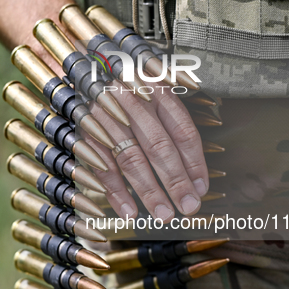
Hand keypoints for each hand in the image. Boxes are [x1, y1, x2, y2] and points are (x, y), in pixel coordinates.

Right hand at [81, 79, 207, 221]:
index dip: (194, 162)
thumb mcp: (159, 93)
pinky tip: (129, 212)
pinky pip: (103, 166)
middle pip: (159, 146)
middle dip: (176, 181)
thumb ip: (177, 124)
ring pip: (131, 158)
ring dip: (149, 191)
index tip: (201, 189)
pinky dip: (115, 191)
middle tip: (188, 208)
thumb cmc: (133, 91)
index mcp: (157, 90)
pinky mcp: (87, 132)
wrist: (86, 72)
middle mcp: (132, 101)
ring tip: (164, 215)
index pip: (182, 130)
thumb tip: (197, 176)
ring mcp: (107, 117)